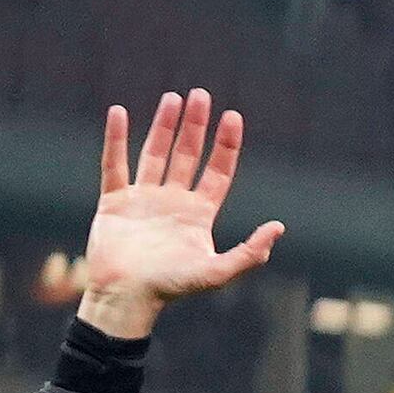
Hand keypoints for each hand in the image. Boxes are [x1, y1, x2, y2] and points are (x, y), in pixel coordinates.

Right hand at [74, 92, 283, 339]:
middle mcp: (173, 202)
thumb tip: (279, 227)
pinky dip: (116, 139)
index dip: (226, 145)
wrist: (127, 298)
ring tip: (173, 97)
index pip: (217, 171)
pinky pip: (114, 164)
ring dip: (164, 126)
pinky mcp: (114, 202)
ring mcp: (143, 200)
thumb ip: (250, 252)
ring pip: (155, 153)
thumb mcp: (218, 272)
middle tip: (201, 94)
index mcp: (199, 215)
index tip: (232, 116)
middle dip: (195, 126)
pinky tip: (119, 112)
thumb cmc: (172, 288)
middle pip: (187, 155)